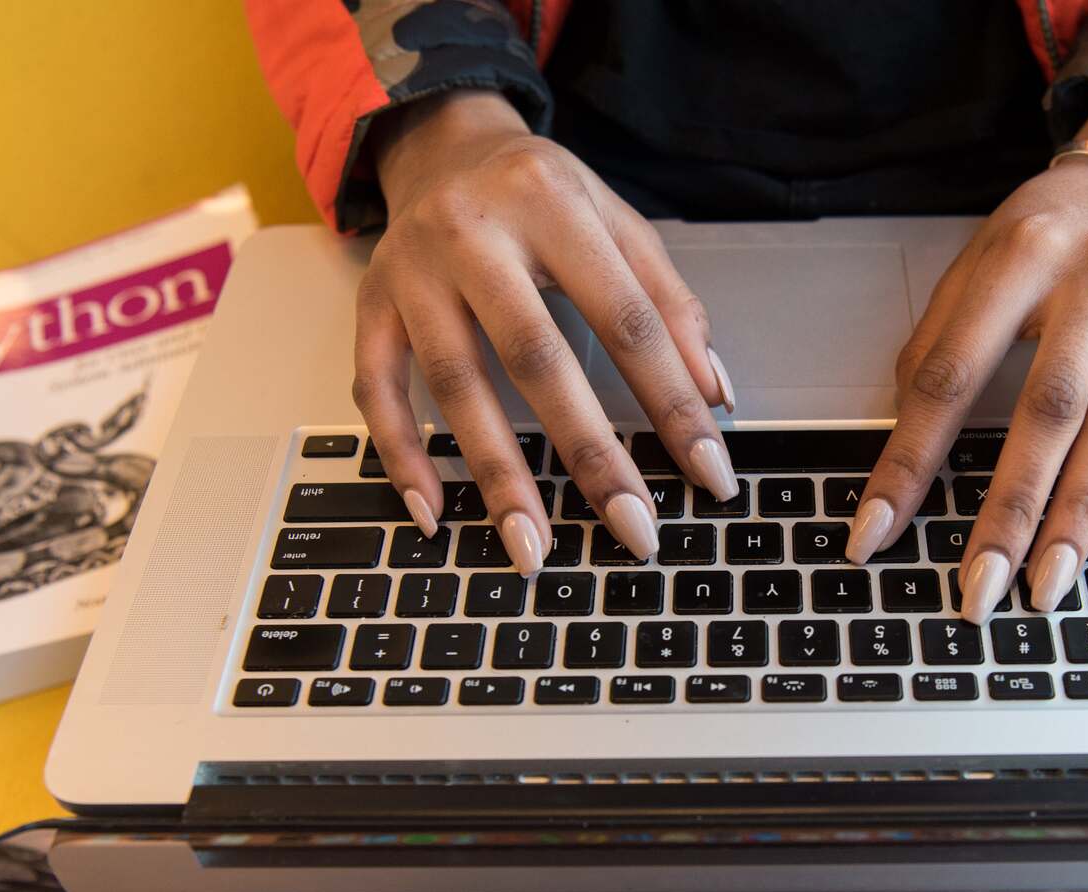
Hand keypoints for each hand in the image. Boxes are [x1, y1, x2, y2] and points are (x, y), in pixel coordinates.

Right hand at [358, 90, 738, 574]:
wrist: (442, 146)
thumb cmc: (542, 194)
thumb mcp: (618, 222)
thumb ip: (671, 303)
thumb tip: (716, 396)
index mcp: (552, 204)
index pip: (628, 319)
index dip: (673, 402)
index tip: (710, 474)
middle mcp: (474, 234)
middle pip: (536, 358)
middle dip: (590, 454)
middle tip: (633, 528)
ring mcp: (412, 272)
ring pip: (455, 385)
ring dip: (496, 476)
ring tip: (533, 548)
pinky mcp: (371, 305)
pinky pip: (377, 389)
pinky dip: (402, 456)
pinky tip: (435, 513)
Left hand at [850, 92, 1087, 623]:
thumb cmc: (1052, 229)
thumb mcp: (978, 260)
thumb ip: (938, 343)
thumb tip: (904, 447)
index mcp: (1018, 255)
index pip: (950, 374)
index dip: (910, 461)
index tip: (876, 532)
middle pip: (1047, 410)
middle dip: (1008, 510)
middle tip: (978, 588)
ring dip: (1078, 516)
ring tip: (1045, 586)